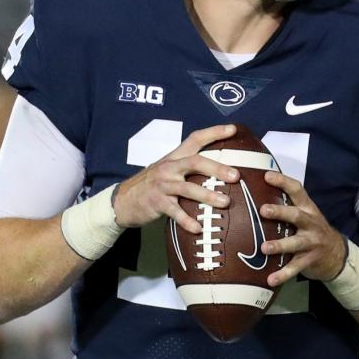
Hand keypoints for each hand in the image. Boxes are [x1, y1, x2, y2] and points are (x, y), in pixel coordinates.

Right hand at [113, 124, 239, 235]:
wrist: (122, 201)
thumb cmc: (152, 186)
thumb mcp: (167, 171)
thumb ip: (187, 169)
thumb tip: (219, 172)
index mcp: (174, 157)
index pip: (195, 139)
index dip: (214, 132)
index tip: (233, 129)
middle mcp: (168, 167)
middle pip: (195, 162)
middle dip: (217, 168)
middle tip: (236, 176)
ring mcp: (162, 185)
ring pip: (187, 188)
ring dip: (207, 195)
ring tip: (225, 202)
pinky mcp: (156, 203)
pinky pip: (175, 212)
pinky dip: (187, 221)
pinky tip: (198, 229)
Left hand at [259, 170, 346, 287]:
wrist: (337, 255)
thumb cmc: (313, 231)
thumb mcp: (306, 216)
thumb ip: (288, 207)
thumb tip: (256, 197)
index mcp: (308, 209)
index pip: (297, 190)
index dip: (282, 182)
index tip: (266, 176)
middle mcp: (311, 224)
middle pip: (296, 216)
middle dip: (280, 212)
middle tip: (263, 210)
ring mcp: (311, 243)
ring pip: (295, 243)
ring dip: (279, 245)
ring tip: (264, 248)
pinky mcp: (310, 260)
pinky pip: (295, 268)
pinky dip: (283, 274)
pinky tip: (270, 280)